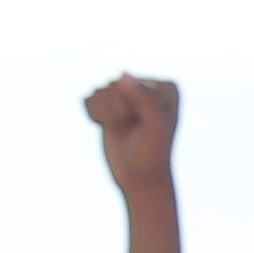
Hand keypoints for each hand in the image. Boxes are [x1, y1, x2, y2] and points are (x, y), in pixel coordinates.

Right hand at [85, 75, 180, 196]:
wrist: (139, 178)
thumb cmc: (151, 153)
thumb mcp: (154, 127)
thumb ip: (144, 98)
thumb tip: (123, 75)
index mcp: (165, 87)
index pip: (132, 84)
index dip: (132, 109)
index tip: (145, 127)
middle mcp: (147, 85)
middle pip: (113, 85)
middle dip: (117, 111)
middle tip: (132, 129)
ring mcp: (127, 94)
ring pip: (99, 91)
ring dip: (106, 115)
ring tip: (122, 128)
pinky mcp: (109, 104)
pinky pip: (88, 99)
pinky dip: (94, 116)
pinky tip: (109, 126)